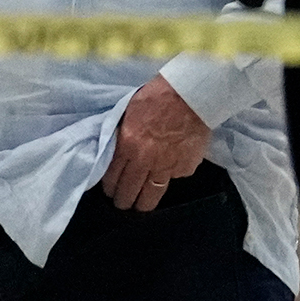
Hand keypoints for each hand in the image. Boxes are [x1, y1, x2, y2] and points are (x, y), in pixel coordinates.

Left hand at [100, 76, 211, 211]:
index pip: (112, 177)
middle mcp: (145, 161)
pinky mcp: (185, 168)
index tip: (110, 191)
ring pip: (151, 195)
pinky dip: (171, 176)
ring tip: (140, 206)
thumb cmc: (157, 96)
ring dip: (143, 203)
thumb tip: (118, 151)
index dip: (109, 187)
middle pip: (129, 191)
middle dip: (123, 200)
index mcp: (127, 145)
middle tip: (122, 203)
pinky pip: (175, 178)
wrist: (190, 94)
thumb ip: (123, 135)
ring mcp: (166, 168)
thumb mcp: (129, 112)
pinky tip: (169, 172)